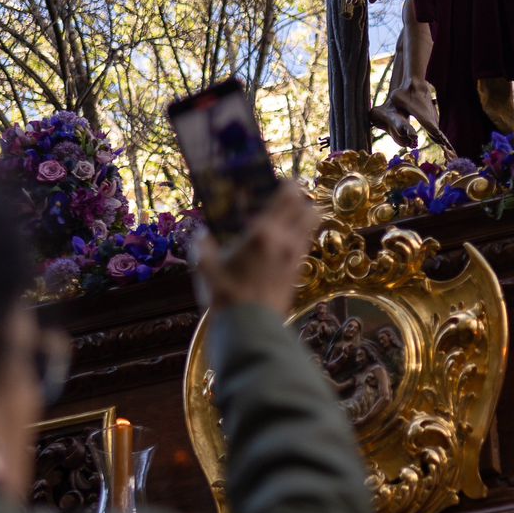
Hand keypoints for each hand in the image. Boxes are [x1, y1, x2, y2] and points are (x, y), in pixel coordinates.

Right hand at [190, 182, 319, 315]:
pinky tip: (283, 242)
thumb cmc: (224, 294)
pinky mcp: (299, 271)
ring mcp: (296, 256)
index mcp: (262, 231)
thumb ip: (202, 245)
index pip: (288, 195)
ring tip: (286, 219)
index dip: (286, 185)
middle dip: (299, 199)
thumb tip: (202, 234)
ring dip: (303, 216)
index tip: (274, 184)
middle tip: (283, 200)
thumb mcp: (204, 266)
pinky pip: (306, 243)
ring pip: (311, 224)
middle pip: (308, 207)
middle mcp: (285, 239)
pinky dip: (301, 236)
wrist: (248, 328)